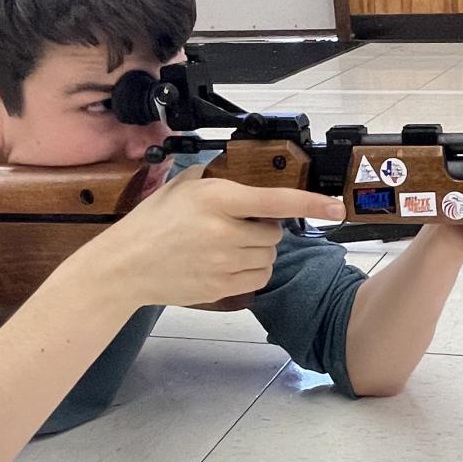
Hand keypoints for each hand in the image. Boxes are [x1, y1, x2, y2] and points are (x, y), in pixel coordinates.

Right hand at [66, 165, 345, 309]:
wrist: (124, 266)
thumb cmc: (153, 222)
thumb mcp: (183, 187)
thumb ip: (219, 177)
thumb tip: (250, 174)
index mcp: (217, 199)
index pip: (277, 200)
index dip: (312, 203)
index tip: (337, 207)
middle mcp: (224, 231)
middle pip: (275, 233)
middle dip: (265, 229)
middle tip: (238, 226)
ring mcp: (224, 263)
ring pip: (270, 257)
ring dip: (259, 251)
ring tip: (228, 245)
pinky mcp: (222, 287)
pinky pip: (259, 278)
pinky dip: (252, 271)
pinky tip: (228, 263)